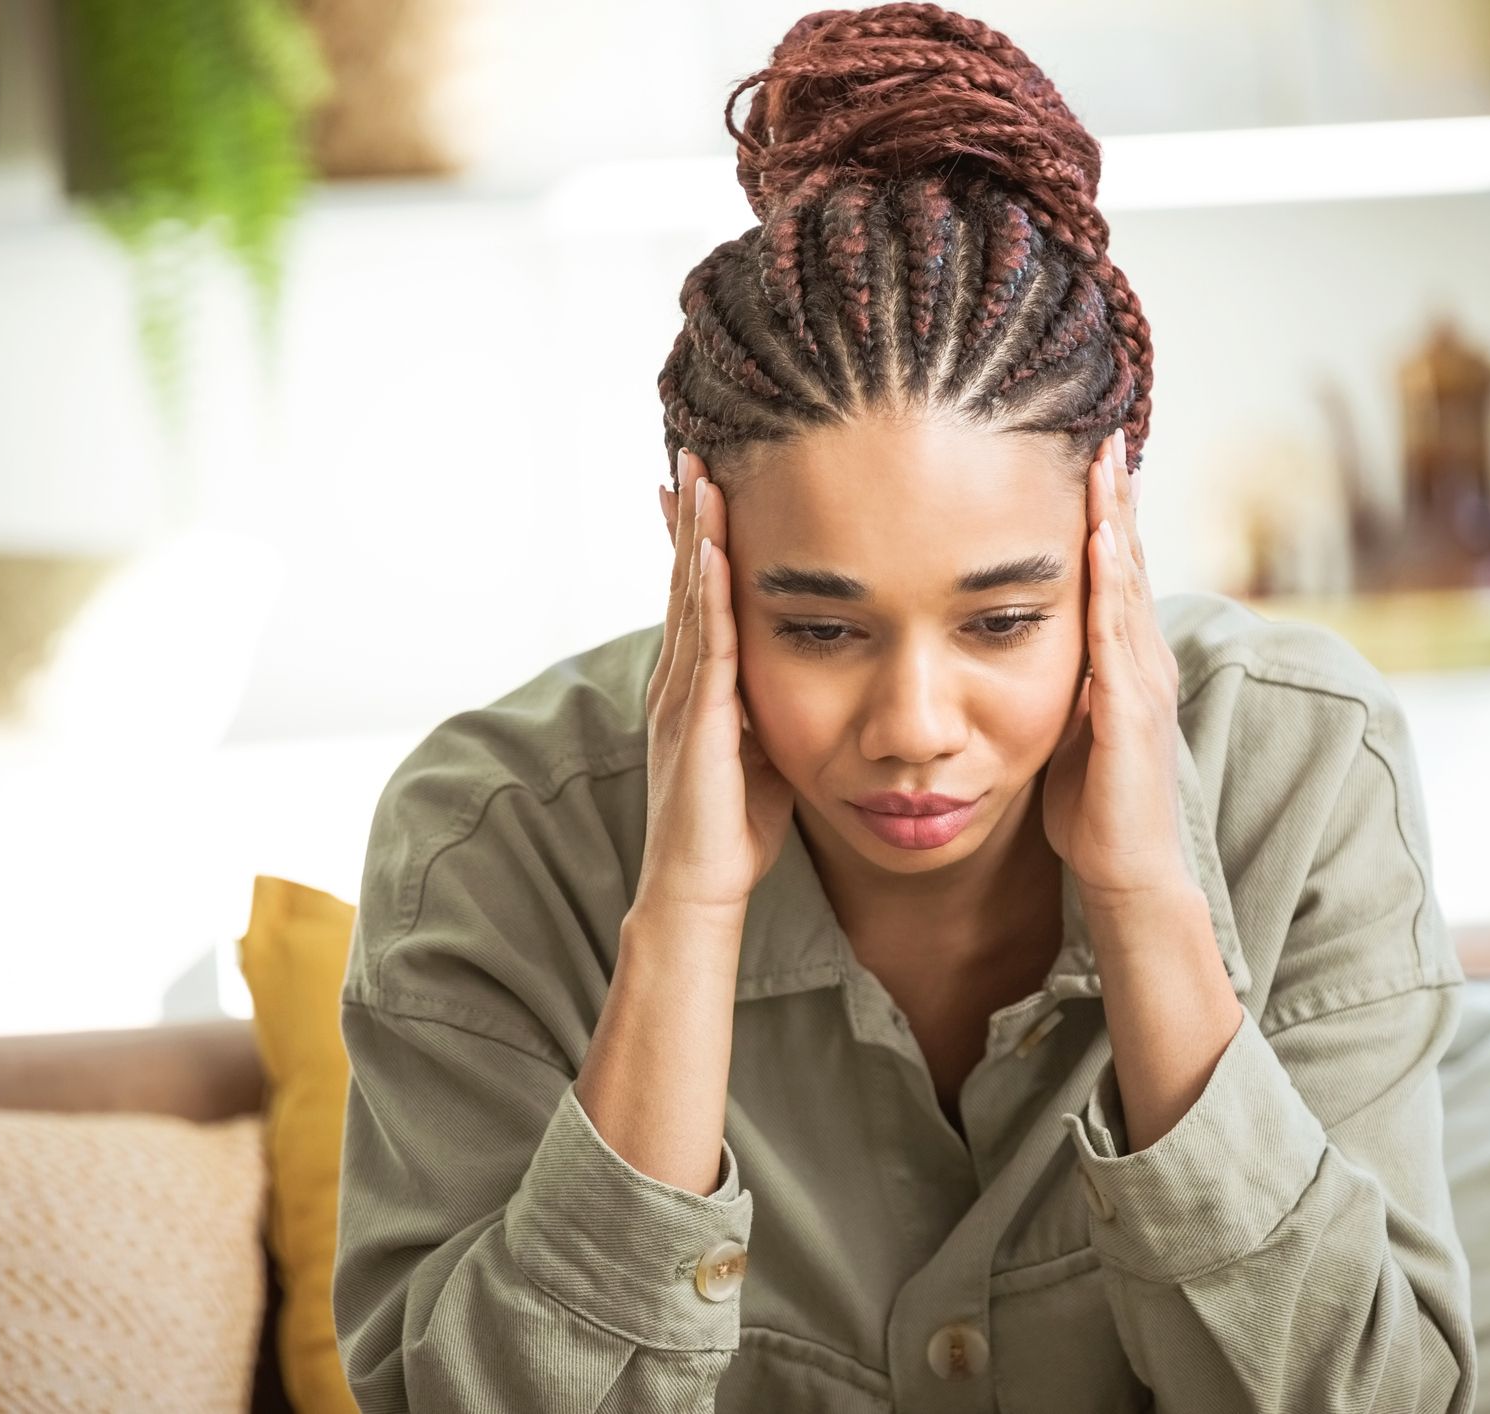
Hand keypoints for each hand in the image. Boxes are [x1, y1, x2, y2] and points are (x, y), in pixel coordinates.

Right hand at [638, 449, 794, 920]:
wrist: (698, 890)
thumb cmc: (734, 831)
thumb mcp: (762, 752)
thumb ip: (772, 708)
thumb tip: (810, 675)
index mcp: (695, 685)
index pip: (697, 595)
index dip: (699, 540)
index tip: (703, 485)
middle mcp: (679, 680)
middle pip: (685, 580)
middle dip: (689, 517)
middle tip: (692, 453)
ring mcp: (682, 697)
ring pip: (690, 599)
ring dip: (695, 536)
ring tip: (698, 478)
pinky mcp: (699, 721)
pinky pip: (706, 645)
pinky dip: (709, 594)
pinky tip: (715, 551)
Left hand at [1042, 429, 1191, 909]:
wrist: (1127, 874)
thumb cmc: (1094, 812)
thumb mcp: (1069, 731)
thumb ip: (1063, 685)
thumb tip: (1023, 650)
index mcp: (1129, 665)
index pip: (1119, 575)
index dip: (1108, 517)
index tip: (1092, 461)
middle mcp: (1146, 663)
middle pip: (1132, 563)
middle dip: (1118, 499)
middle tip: (1105, 435)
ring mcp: (1144, 683)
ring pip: (1132, 585)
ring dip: (1119, 522)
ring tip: (1106, 464)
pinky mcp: (1132, 711)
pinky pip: (1120, 635)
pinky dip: (1113, 584)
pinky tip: (1103, 542)